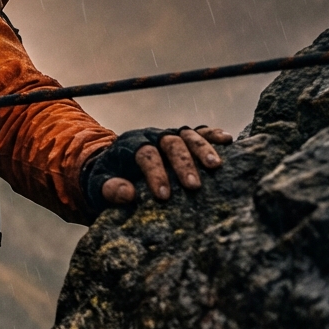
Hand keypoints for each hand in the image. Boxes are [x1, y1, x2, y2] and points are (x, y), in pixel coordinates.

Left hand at [83, 126, 233, 208]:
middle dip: (183, 164)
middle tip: (194, 186)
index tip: (164, 196)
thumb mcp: (100, 185)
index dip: (155, 173)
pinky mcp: (183, 138)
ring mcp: (168, 135)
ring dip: (203, 148)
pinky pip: (200, 132)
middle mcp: (151, 136)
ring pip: (187, 135)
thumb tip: (128, 194)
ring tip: (216, 166)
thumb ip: (110, 189)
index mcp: (129, 146)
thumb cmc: (110, 178)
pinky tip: (228, 140)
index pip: (145, 155)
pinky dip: (213, 134)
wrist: (114, 164)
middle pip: (170, 143)